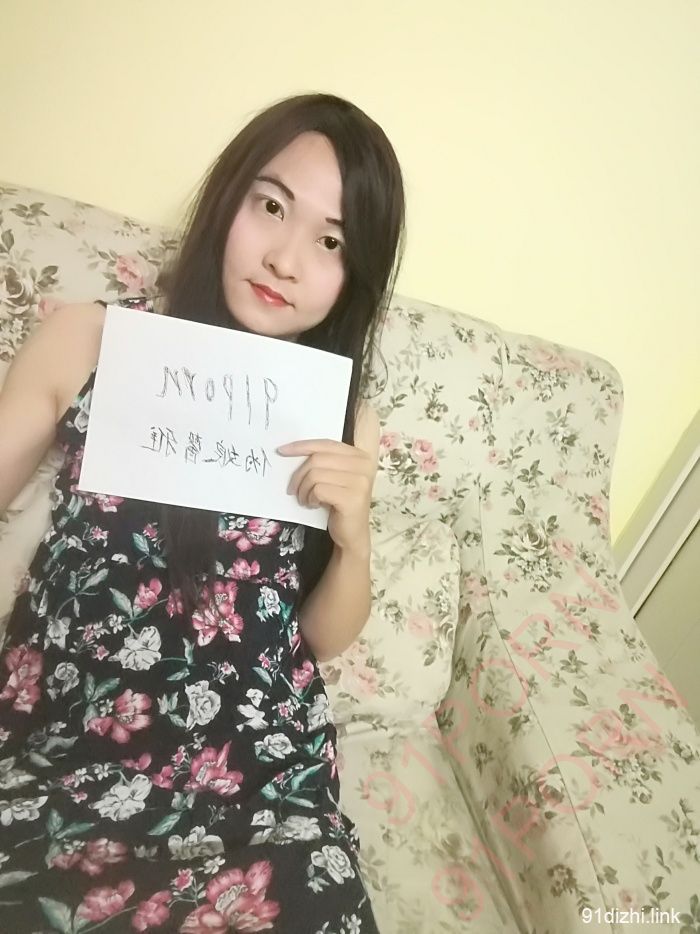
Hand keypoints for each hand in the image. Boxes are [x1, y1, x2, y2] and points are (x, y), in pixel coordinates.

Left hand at [277, 404, 379, 553]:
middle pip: (317, 459)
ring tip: (306, 499)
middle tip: (294, 490)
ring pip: (315, 475)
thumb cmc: (339, 504)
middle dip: (299, 475)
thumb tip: (291, 450)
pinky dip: (310, 498)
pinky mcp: (352, 498)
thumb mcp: (334, 478)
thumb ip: (323, 462)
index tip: (282, 451)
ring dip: (303, 489)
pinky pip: (319, 490)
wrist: (351, 533)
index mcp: (359, 456)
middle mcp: (363, 465)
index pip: (325, 444)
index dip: (302, 446)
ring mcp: (360, 482)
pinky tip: (314, 505)